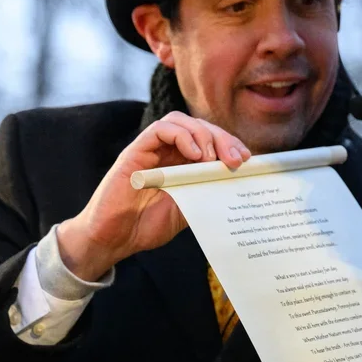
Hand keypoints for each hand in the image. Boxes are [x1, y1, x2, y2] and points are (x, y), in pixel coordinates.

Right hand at [57, 111, 250, 279]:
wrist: (114, 240)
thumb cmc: (146, 225)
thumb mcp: (189, 209)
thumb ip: (206, 191)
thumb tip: (238, 181)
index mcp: (180, 162)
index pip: (209, 139)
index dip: (230, 144)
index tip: (247, 159)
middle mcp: (166, 152)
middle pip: (198, 126)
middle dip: (223, 138)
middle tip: (237, 159)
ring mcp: (150, 150)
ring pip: (180, 121)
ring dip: (204, 134)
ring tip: (214, 158)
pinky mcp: (134, 153)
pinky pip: (159, 130)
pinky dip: (182, 136)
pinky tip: (196, 155)